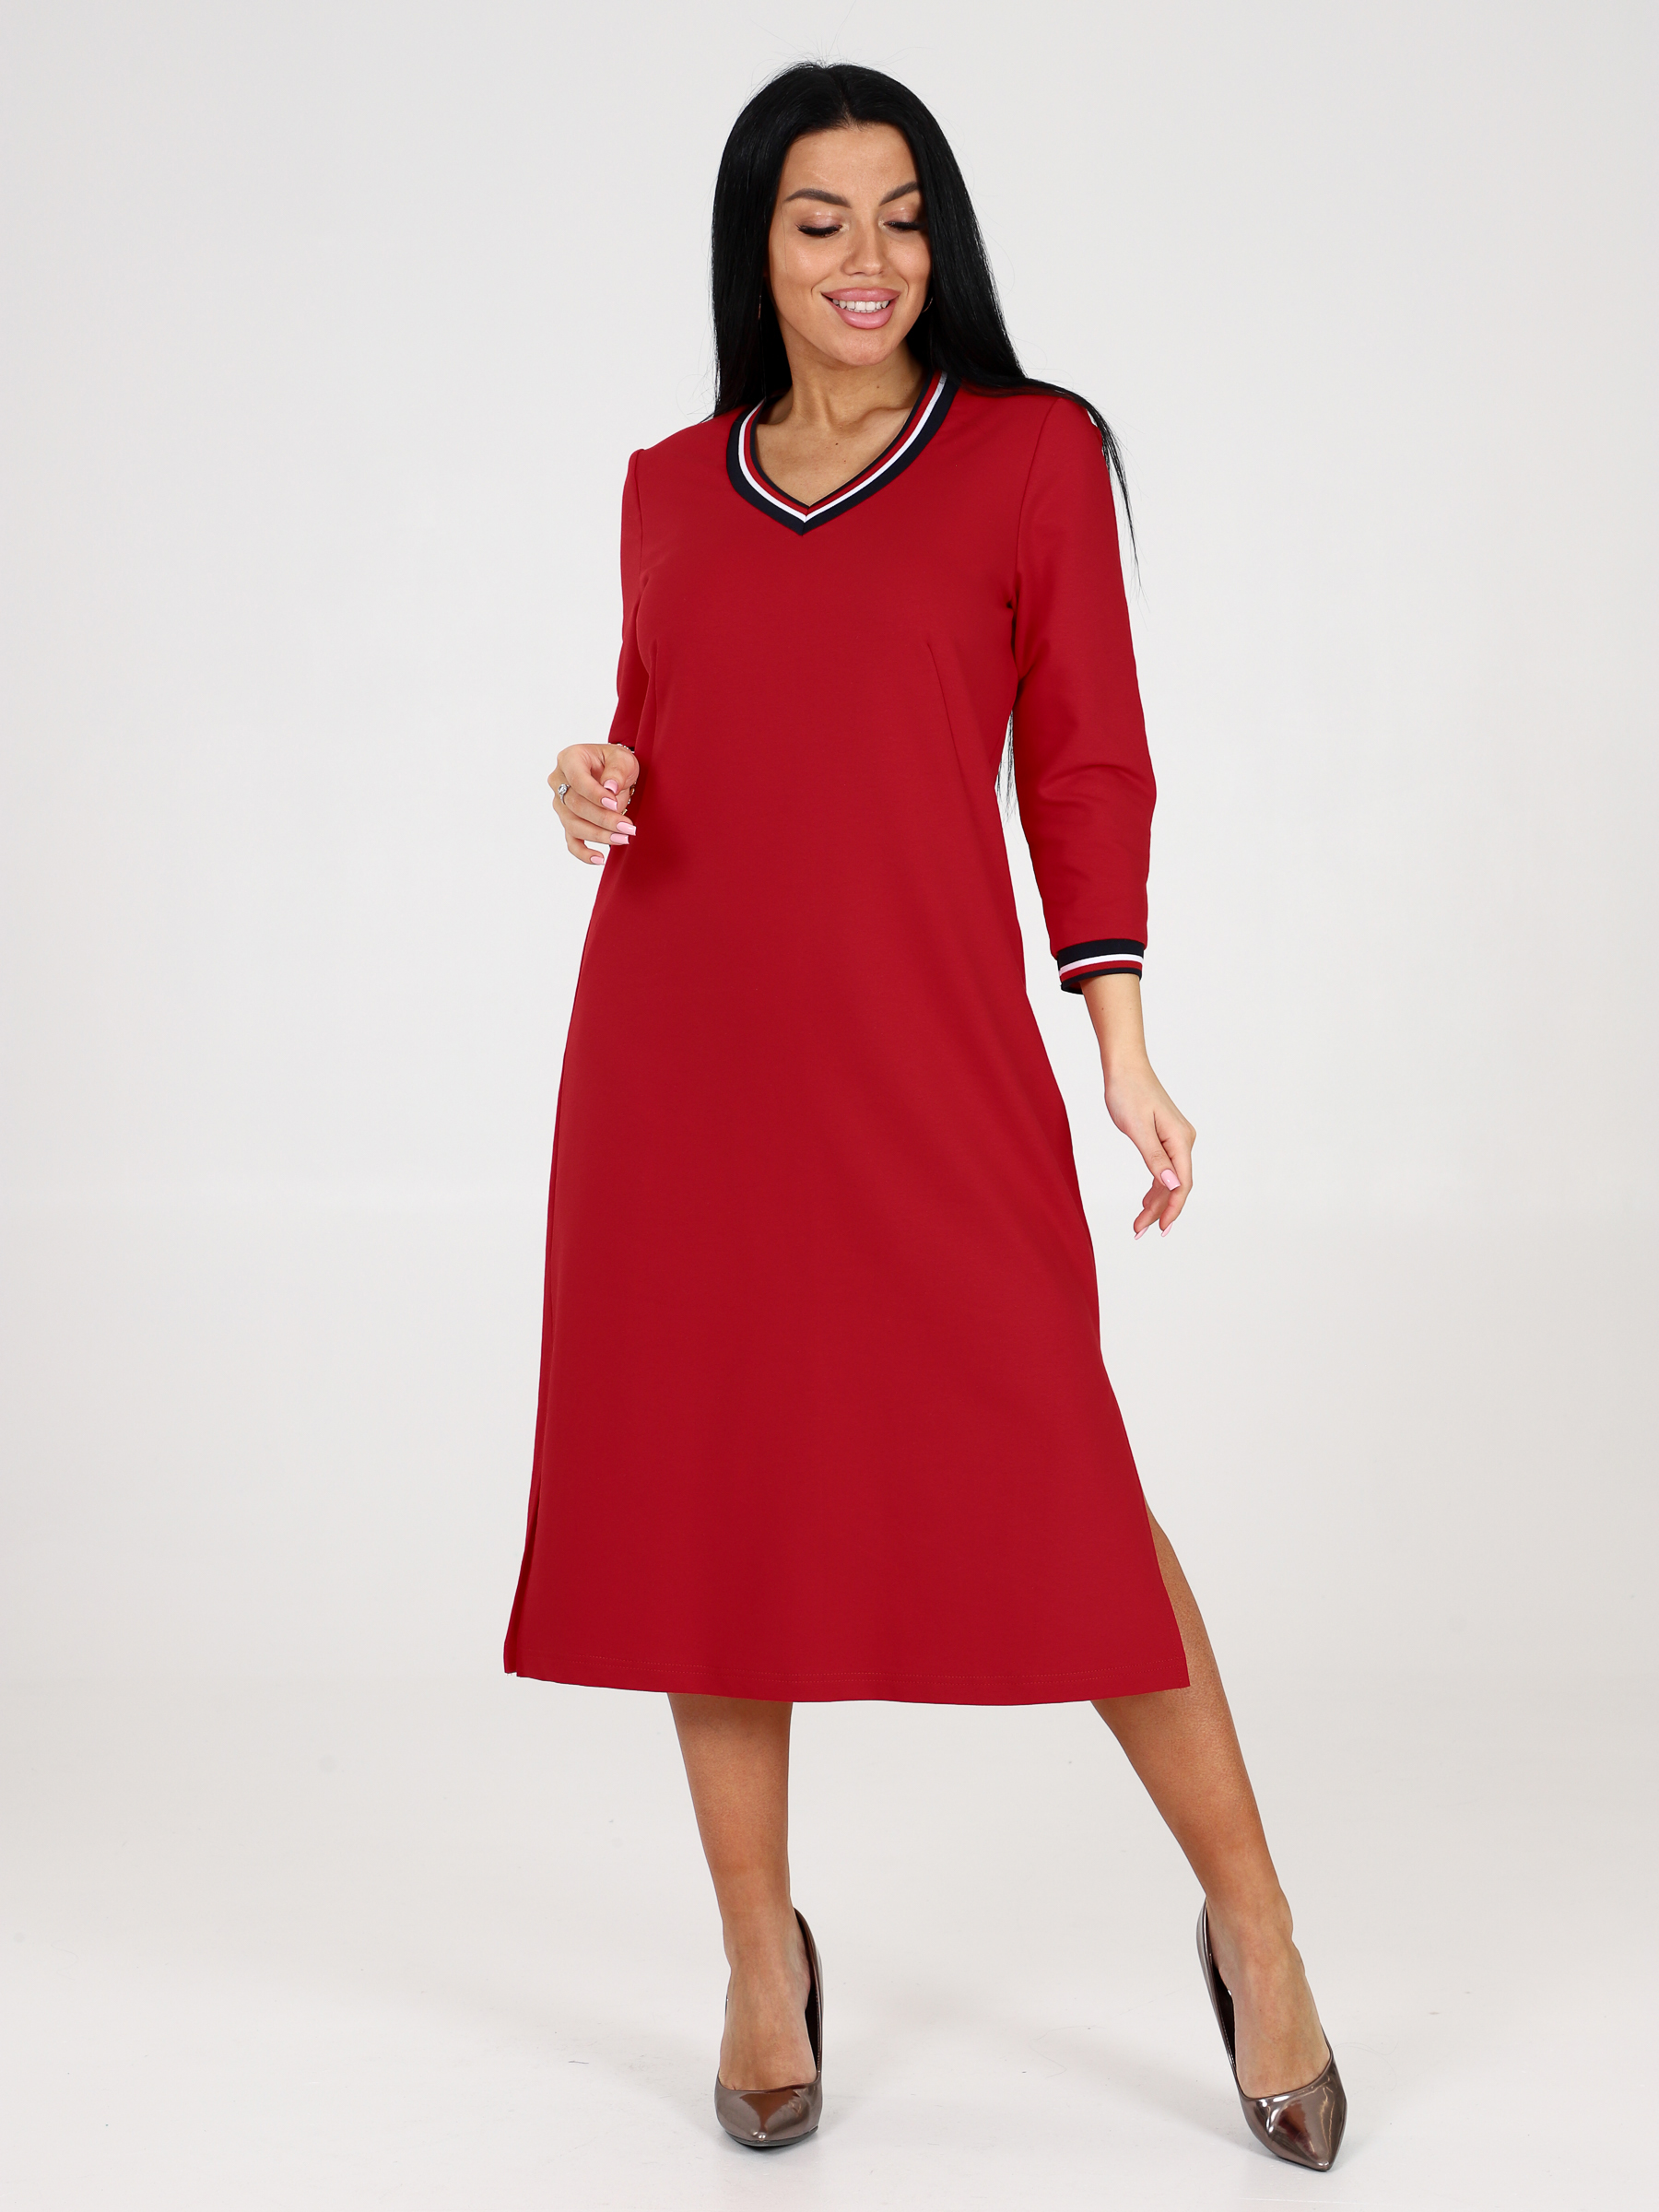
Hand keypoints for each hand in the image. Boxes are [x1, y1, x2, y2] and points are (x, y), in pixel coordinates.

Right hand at [550, 744, 638, 864]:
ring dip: (599, 835)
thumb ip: (616, 771)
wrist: (613, 772)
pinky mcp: (568, 821)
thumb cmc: (615, 762)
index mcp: (569, 759)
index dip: (595, 794)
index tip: (614, 804)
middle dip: (603, 819)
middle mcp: (558, 781)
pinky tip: (600, 859)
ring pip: (573, 825)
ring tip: (623, 838)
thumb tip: (610, 788)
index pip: (577, 780)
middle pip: (576, 806)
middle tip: (627, 827)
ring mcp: (560, 804)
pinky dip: (583, 852)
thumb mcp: (622, 758)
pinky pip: (571, 841)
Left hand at [1077, 973, 1194, 1236]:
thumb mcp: (1136, 1128)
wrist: (1124, 1067)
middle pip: (1176, 1185)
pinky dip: (1155, 1187)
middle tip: (1139, 1232)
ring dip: (1156, 1202)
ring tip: (1139, 1224)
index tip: (1159, 1229)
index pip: (1182, 1183)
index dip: (1173, 1209)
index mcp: (1180, 1140)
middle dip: (1160, 1211)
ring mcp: (1176, 1139)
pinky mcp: (1165, 1136)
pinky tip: (1145, 1201)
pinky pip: (1164, 1168)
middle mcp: (1184, 1140)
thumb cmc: (1127, 1092)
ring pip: (1170, 1179)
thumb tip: (1171, 1183)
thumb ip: (1154, 1158)